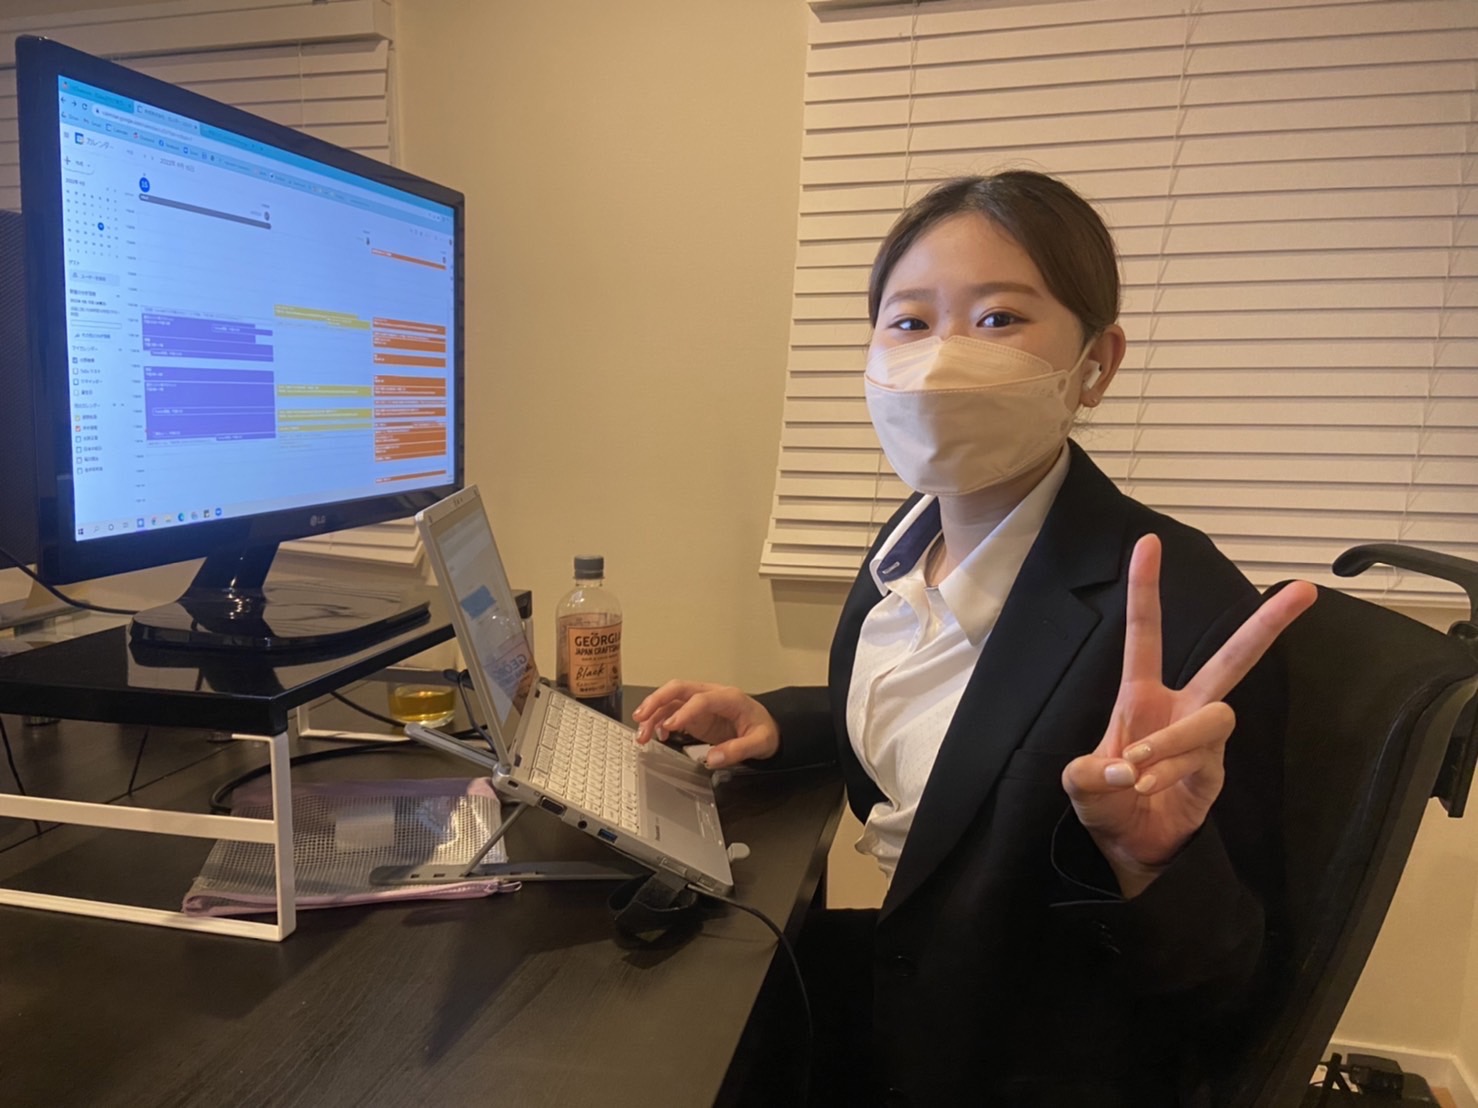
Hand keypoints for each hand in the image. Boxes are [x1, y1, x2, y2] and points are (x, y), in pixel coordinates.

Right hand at [632, 681, 779, 767]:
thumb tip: (712, 758)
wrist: (769, 728)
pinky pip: (673, 713)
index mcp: (729, 698)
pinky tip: (657, 735)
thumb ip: (738, 750)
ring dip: (653, 714)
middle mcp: (712, 695)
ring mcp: (701, 704)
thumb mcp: (760, 743)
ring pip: (671, 701)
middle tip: (640, 717)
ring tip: (642, 734)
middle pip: (679, 689)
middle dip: (657, 700)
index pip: (701, 699)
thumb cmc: (765, 731)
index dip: (684, 711)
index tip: (670, 726)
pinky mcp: (696, 715)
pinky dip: (660, 722)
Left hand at [1061, 534, 1316, 896]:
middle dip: (1266, 625)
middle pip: (1231, 659)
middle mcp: (1179, 708)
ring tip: (1136, 768)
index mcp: (1140, 695)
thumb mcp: (1079, 785)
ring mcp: (1203, 741)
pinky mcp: (1216, 773)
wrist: (1127, 849)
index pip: (1145, 633)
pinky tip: (1147, 787)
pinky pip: (1202, 762)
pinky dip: (1172, 772)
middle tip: (1303, 589)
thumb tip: (1122, 766)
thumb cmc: (1106, 803)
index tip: (1149, 542)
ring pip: (1213, 717)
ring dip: (1173, 740)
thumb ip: (1088, 775)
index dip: (1145, 589)